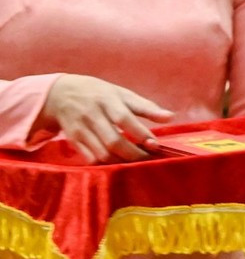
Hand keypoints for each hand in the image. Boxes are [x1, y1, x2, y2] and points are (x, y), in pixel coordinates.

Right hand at [37, 75, 171, 162]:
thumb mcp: (122, 94)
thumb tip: (171, 117)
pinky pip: (89, 158)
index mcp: (107, 100)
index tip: (155, 145)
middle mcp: (92, 115)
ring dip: (121, 162)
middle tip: (149, 159)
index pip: (125, 119)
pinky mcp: (72, 141)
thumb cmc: (99, 94)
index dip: (141, 134)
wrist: (59, 93)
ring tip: (136, 163)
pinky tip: (118, 164)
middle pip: (113, 141)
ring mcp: (80, 129)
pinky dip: (105, 165)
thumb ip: (146, 107)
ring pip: (102, 153)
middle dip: (133, 154)